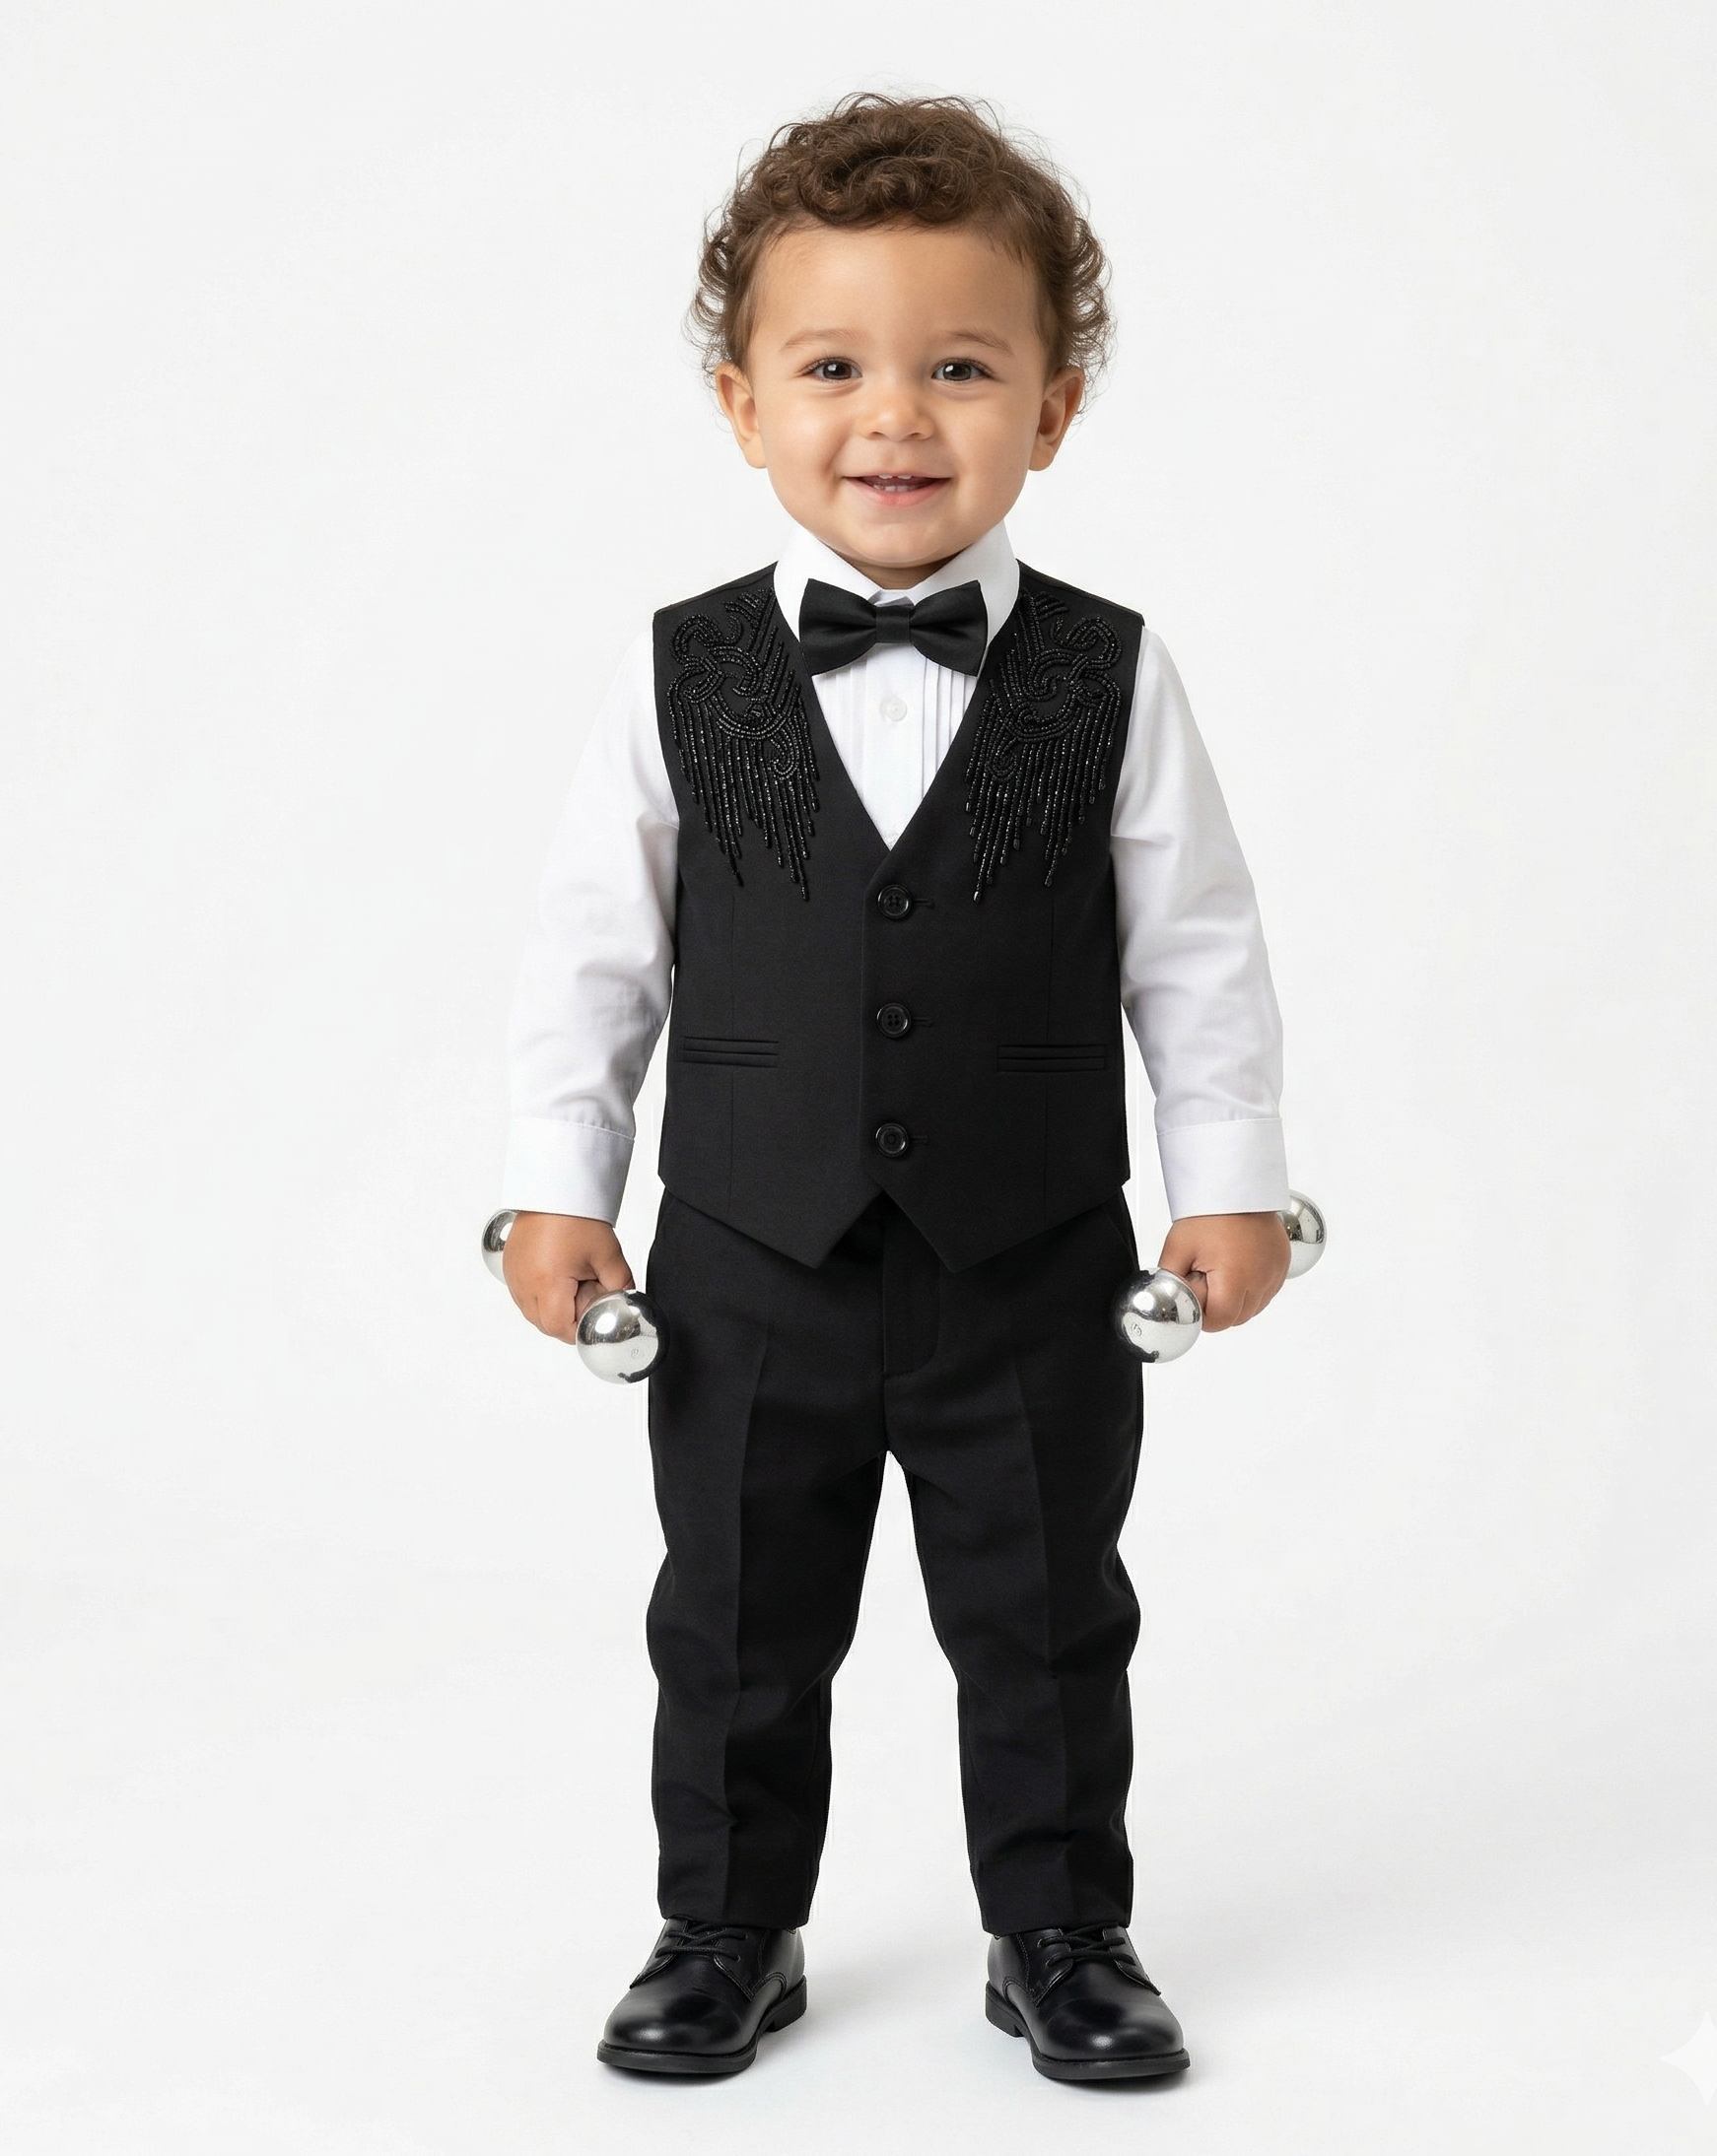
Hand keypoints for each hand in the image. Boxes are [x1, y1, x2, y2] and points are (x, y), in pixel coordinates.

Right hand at [501, 1211, 634, 1343]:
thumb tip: (623, 1304)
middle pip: (545, 1324)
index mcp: (546, 1284)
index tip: (594, 1318)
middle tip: (587, 1295)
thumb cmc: (577, 1217)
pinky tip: (558, 1275)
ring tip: (572, 1281)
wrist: (554, 1188)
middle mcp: (523, 1284)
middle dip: (568, 1319)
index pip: (560, 1328)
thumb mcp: (608, 1256)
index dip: (580, 1329)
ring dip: (553, 1307)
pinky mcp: (510, 1267)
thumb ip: (620, 1287)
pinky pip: (523, 1295)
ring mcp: (514, 1276)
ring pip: (532, 1312)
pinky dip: (540, 1294)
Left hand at [1155, 1211, 1290, 1332]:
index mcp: (1235, 1278)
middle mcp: (1261, 1279)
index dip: (1202, 1314)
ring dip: (1236, 1299)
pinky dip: (1252, 1288)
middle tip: (1205, 1278)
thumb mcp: (1177, 1249)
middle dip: (1218, 1307)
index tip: (1194, 1296)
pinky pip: (1266, 1292)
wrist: (1235, 1186)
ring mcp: (1275, 1273)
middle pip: (1237, 1318)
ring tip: (1222, 1269)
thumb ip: (1171, 1282)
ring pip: (1254, 1307)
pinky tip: (1237, 1267)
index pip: (1219, 1322)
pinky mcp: (1282, 1265)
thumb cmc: (1207, 1214)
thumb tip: (1170, 1302)